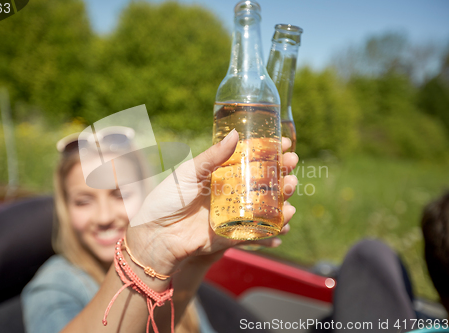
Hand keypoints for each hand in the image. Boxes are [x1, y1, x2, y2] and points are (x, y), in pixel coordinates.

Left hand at [126, 130, 298, 274]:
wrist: (156, 234)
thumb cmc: (167, 199)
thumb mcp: (189, 172)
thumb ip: (213, 156)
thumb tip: (237, 134)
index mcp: (220, 174)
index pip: (250, 160)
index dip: (269, 151)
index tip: (285, 142)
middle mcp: (230, 193)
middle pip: (263, 181)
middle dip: (282, 172)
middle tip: (292, 163)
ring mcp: (234, 214)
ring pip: (266, 204)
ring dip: (283, 196)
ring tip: (290, 187)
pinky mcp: (234, 234)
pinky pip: (259, 230)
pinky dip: (276, 225)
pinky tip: (288, 217)